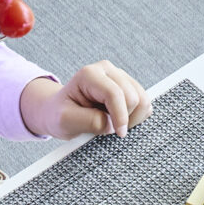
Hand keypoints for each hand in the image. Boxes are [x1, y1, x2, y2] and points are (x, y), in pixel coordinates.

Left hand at [23, 61, 150, 138]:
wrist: (59, 111)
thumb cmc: (60, 115)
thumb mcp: (65, 121)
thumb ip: (89, 122)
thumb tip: (112, 124)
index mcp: (89, 74)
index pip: (114, 94)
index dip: (120, 117)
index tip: (119, 134)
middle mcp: (107, 70)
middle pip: (133, 97)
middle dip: (127, 118)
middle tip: (112, 131)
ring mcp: (119, 76)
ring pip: (142, 99)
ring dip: (133, 118)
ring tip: (115, 127)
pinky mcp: (128, 86)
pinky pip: (144, 102)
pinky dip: (137, 116)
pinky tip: (121, 121)